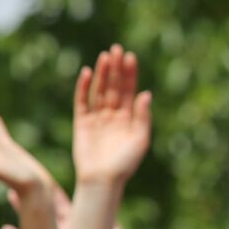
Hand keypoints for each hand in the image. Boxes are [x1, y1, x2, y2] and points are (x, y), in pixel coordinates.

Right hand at [1, 183, 133, 228]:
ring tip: (10, 195)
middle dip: (33, 196)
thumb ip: (109, 222)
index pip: (65, 205)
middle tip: (19, 179)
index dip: (53, 192)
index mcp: (81, 228)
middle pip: (46, 211)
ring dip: (23, 212)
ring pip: (35, 225)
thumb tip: (109, 201)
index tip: (42, 177)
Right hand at [72, 45, 151, 185]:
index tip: (131, 57)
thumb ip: (143, 117)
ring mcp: (97, 117)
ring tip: (105, 56)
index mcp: (129, 118)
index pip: (129, 90)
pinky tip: (86, 73)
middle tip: (117, 49)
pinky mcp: (82, 122)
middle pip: (114, 86)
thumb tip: (146, 93)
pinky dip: (83, 88)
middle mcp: (113, 115)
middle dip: (116, 68)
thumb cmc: (125, 164)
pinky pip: (82, 101)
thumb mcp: (140, 139)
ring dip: (101, 74)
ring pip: (99, 90)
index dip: (130, 74)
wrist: (103, 180)